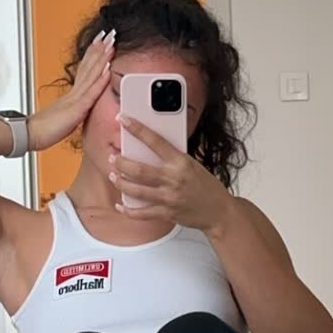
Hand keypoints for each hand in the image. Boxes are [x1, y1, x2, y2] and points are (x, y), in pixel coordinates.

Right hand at [27, 30, 114, 152]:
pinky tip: (108, 69)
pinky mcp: (76, 109)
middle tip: (109, 33)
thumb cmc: (43, 130)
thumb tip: (77, 108)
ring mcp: (75, 99)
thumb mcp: (63, 117)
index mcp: (71, 95)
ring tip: (110, 43)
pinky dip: (100, 80)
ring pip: (91, 74)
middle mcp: (73, 93)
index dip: (93, 54)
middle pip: (88, 66)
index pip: (85, 70)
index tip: (101, 41)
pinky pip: (91, 93)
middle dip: (100, 49)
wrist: (29, 135)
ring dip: (102, 58)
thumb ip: (71, 110)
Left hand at [109, 118, 230, 232]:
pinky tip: (120, 205)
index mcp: (181, 162)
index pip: (155, 141)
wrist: (219, 211)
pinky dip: (128, 210)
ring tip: (114, 176)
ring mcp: (169, 198)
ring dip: (121, 183)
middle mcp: (173, 179)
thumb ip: (173, 160)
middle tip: (114, 158)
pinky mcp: (167, 213)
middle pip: (139, 170)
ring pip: (136, 190)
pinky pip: (141, 213)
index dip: (137, 129)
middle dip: (121, 163)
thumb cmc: (207, 186)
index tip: (124, 119)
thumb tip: (150, 151)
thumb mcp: (193, 165)